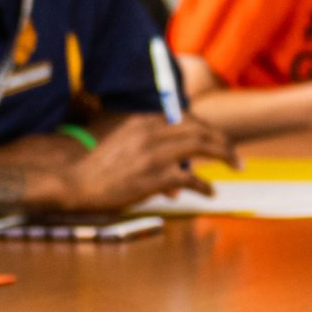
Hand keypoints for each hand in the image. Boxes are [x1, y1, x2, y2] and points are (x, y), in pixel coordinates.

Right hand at [37, 114, 237, 211]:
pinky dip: (206, 186)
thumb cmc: (97, 170)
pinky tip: (211, 193)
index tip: (216, 138)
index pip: (184, 117)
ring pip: (202, 145)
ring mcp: (155, 154)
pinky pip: (192, 179)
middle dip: (222, 139)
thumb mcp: (123, 146)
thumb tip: (178, 174)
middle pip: (199, 128)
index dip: (206, 127)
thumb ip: (150, 148)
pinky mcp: (156, 177)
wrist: (75, 183)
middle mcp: (152, 133)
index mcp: (142, 122)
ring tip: (236, 165)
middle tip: (235, 154)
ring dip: (225, 154)